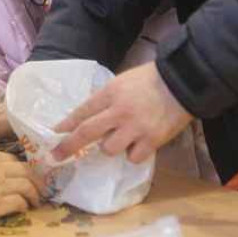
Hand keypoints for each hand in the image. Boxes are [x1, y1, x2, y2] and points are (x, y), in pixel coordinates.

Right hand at [0, 150, 40, 224]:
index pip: (12, 159)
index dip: (20, 168)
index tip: (22, 175)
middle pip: (26, 171)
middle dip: (35, 180)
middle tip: (38, 188)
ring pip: (28, 186)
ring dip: (34, 194)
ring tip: (35, 202)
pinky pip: (19, 202)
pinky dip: (24, 205)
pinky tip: (23, 209)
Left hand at [52, 62, 191, 163]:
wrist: (183, 82)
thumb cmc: (151, 79)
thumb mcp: (123, 81)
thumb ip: (107, 98)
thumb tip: (89, 116)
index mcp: (110, 92)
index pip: (82, 111)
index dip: (66, 124)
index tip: (54, 133)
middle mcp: (119, 111)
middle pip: (87, 133)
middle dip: (68, 146)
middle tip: (56, 156)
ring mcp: (135, 128)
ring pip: (109, 149)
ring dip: (110, 146)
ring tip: (122, 138)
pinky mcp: (152, 141)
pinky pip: (133, 157)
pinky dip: (134, 153)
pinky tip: (140, 143)